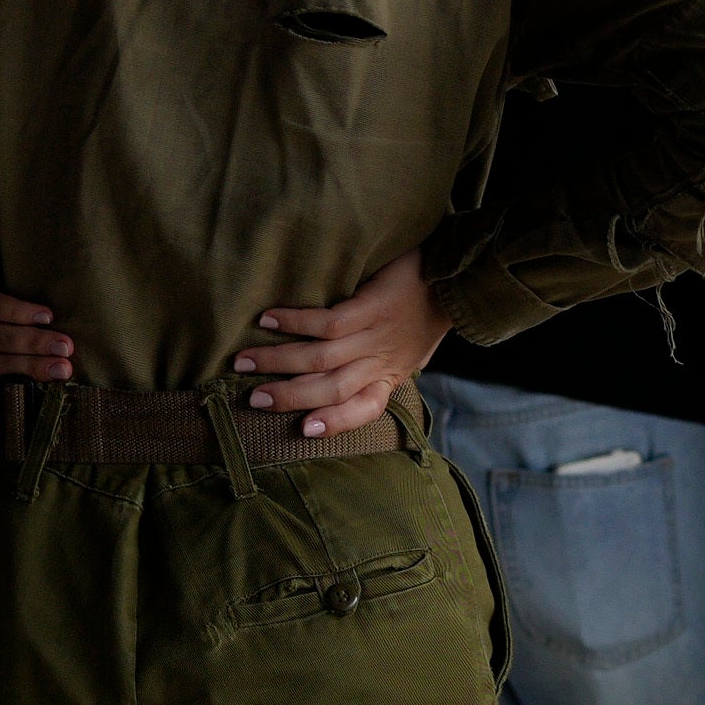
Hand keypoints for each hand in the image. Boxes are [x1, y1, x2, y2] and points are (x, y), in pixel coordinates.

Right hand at [233, 252, 443, 441]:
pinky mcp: (374, 306)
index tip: (303, 430)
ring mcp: (378, 334)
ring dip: (279, 361)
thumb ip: (383, 366)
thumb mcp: (412, 350)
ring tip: (244, 360)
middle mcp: (384, 360)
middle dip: (288, 396)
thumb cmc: (428, 311)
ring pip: (323, 359)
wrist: (459, 274)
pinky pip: (328, 322)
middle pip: (332, 389)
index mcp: (392, 375)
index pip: (364, 409)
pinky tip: (269, 318)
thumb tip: (348, 375)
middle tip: (251, 398)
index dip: (334, 423)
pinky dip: (295, 322)